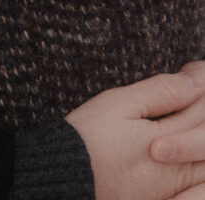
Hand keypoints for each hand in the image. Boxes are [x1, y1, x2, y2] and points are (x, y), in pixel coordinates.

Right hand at [66, 67, 204, 199]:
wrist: (64, 179)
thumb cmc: (87, 139)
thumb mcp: (119, 105)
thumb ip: (160, 93)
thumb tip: (194, 82)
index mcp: (168, 144)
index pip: (199, 110)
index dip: (198, 85)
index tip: (192, 68)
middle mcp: (175, 171)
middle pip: (204, 134)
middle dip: (200, 105)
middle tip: (190, 81)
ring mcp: (170, 189)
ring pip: (199, 157)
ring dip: (197, 128)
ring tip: (183, 108)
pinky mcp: (159, 197)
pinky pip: (189, 178)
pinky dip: (189, 153)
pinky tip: (176, 137)